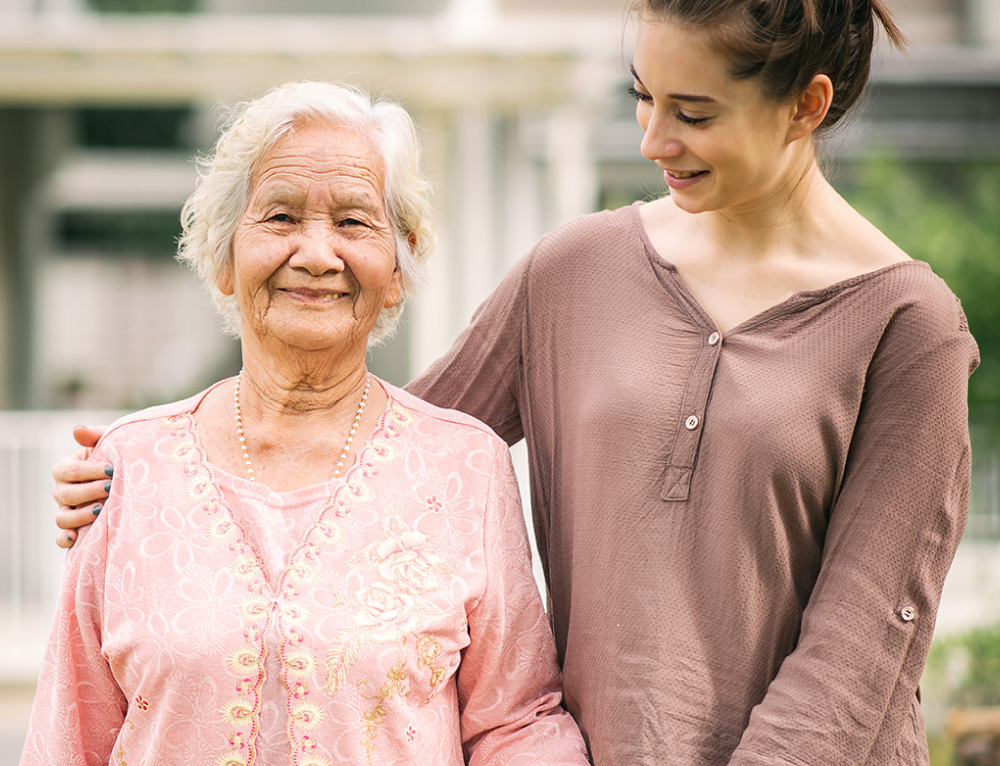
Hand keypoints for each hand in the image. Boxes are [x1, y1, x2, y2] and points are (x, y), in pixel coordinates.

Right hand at [53, 425, 109, 547]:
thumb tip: (77, 430)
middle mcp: (62, 491)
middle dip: (89, 491)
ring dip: (80, 516)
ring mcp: (67, 511)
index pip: (70, 471)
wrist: (131, 479)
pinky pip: (61, 538)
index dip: (90, 471)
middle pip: (66, 494)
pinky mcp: (74, 529)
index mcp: (67, 469)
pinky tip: (75, 539)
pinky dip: (64, 539)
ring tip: (101, 511)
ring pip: (62, 518)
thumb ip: (95, 436)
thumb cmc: (117, 458)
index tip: (112, 470)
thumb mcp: (109, 443)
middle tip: (111, 488)